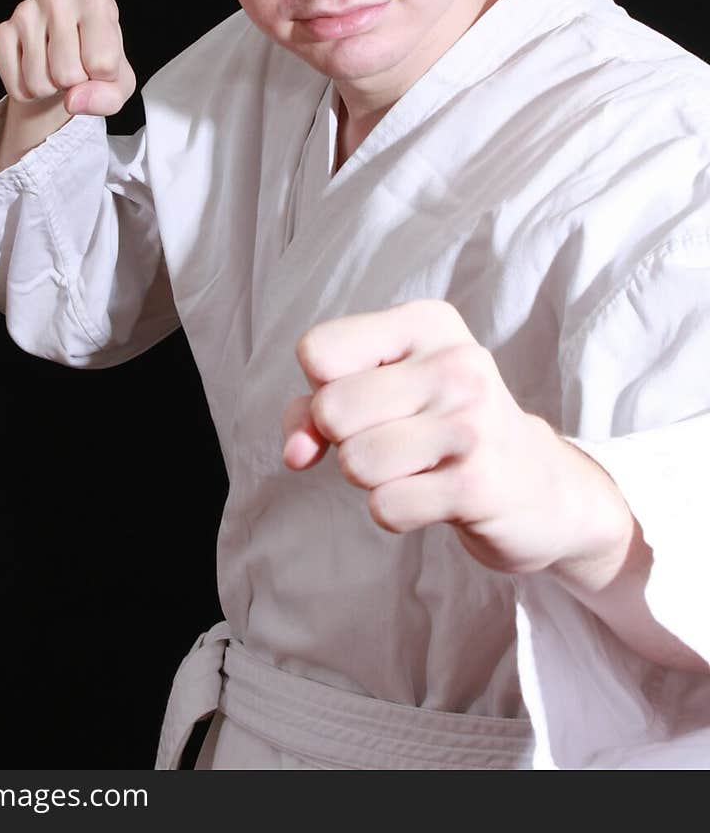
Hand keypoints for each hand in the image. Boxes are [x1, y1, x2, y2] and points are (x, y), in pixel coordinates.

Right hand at [0, 0, 135, 116]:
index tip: (100, 61)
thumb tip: (72, 101)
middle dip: (74, 85)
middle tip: (75, 66)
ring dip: (50, 90)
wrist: (66, 59)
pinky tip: (35, 70)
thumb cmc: (98, 65)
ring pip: (39, 83)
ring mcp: (25, 11)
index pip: (103, 63)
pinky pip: (16, 87)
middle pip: (69, 75)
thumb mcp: (118, 83)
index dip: (104, 77)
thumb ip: (108, 97)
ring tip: (55, 68)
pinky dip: (27, 93)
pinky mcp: (1, 32)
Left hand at [281, 300, 630, 576]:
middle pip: (330, 409)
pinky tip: (434, 494)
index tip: (367, 397)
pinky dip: (396, 511)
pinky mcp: (479, 484)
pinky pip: (385, 507)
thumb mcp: (380, 392)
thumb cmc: (439, 427)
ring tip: (417, 464)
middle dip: (345, 439)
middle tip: (393, 437)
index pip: (317, 351)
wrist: (537, 484)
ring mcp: (472, 422)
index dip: (322, 388)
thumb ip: (313, 409)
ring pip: (355, 462)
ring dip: (372, 478)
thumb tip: (296, 453)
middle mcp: (455, 361)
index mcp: (426, 322)